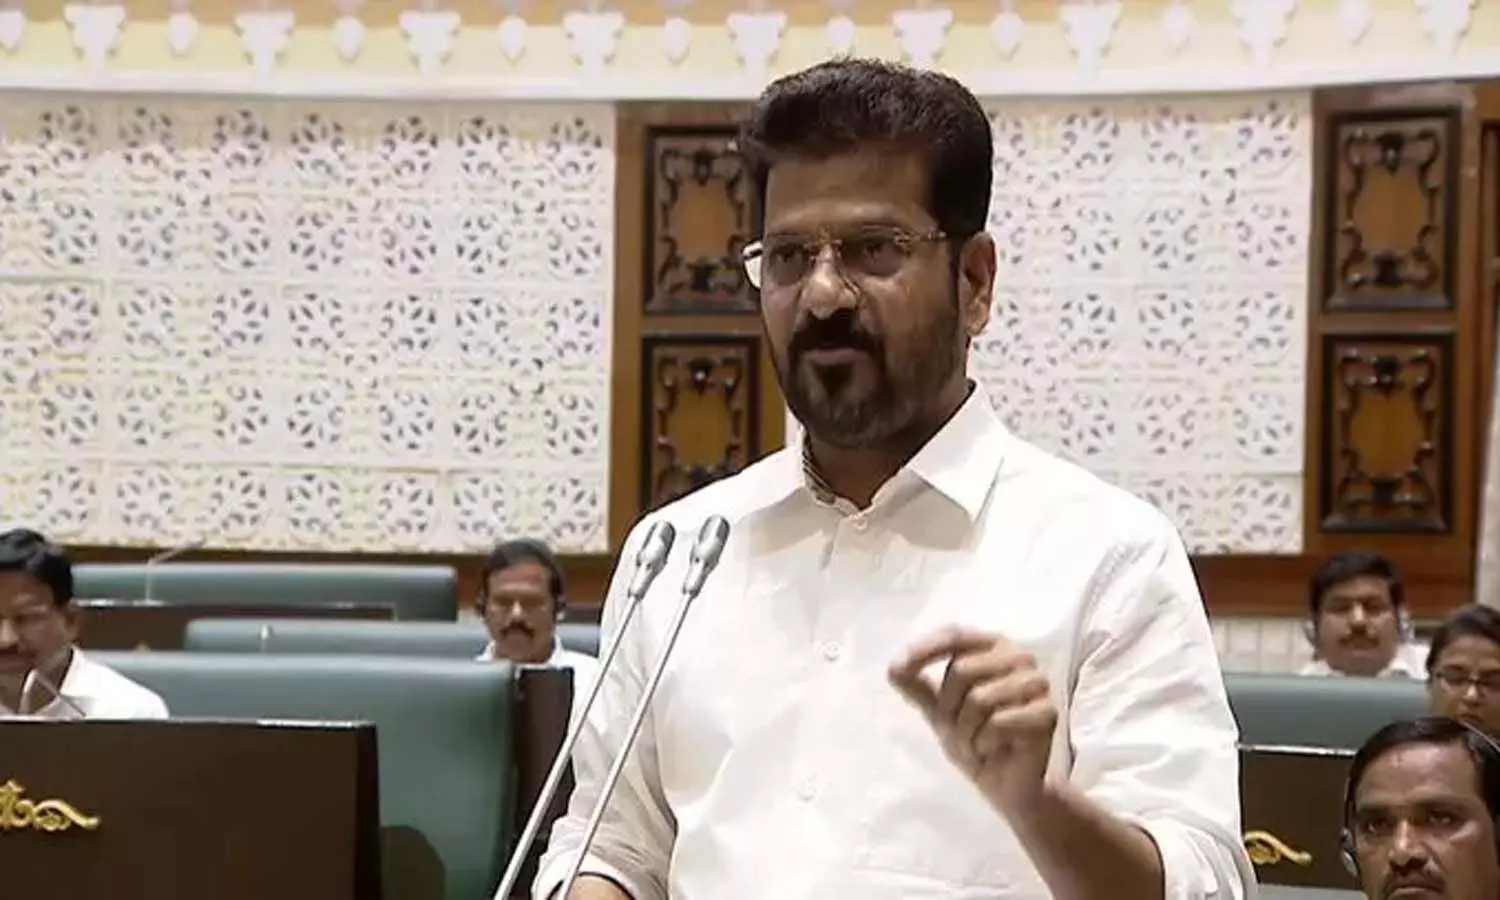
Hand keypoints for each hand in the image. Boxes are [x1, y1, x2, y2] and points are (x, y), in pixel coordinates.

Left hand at [888, 627, 1058, 814]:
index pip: (954, 635)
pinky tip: (996, 750)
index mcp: (991, 647)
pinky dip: (987, 743)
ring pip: (981, 699)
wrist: (1007, 783)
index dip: (924, 649)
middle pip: (963, 670)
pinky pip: (1001, 723)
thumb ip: (917, 685)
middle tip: (957, 734)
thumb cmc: (975, 738)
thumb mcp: (938, 710)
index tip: (895, 667)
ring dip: (967, 733)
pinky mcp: (1048, 712)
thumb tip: (892, 666)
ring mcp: (1037, 683)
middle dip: (949, 711)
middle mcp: (1017, 657)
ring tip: (977, 744)